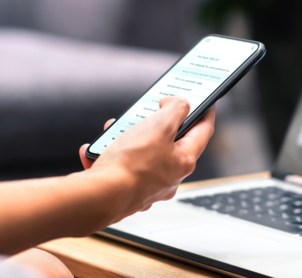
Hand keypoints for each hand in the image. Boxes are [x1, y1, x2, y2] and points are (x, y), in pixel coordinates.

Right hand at [78, 96, 214, 218]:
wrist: (99, 197)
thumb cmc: (131, 165)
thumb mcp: (160, 125)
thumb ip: (175, 109)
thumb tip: (178, 103)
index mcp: (184, 161)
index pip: (203, 132)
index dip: (205, 113)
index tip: (207, 102)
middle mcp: (169, 177)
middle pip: (169, 142)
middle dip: (155, 124)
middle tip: (148, 112)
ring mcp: (147, 186)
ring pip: (140, 153)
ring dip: (126, 138)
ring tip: (113, 130)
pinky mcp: (125, 191)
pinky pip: (117, 166)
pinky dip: (107, 155)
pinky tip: (94, 152)